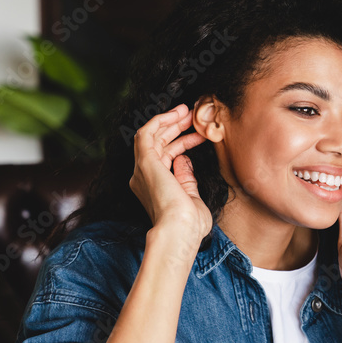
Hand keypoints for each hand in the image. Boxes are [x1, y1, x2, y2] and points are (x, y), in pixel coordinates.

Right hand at [128, 104, 211, 246]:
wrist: (179, 231)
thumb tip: (184, 160)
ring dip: (168, 121)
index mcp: (154, 188)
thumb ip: (186, 179)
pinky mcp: (145, 162)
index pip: (165, 158)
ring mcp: (142, 169)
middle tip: (193, 117)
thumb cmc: (189, 224)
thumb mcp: (191, 198)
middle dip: (175, 129)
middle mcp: (143, 178)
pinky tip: (176, 114)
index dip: (182, 144)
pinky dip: (160, 120)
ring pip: (151, 136)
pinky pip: (146, 133)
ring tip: (187, 111)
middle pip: (157, 145)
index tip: (199, 135)